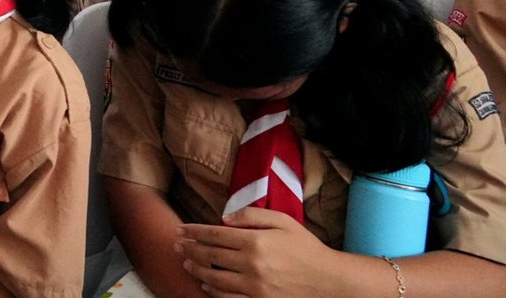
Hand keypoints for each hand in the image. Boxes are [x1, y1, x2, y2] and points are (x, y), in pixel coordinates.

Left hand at [175, 208, 345, 297]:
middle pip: (210, 256)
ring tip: (186, 264)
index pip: (214, 234)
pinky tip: (206, 285)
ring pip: (214, 279)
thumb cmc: (306, 248)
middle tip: (176, 245)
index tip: (180, 230)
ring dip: (196, 270)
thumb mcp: (282, 221)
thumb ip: (251, 215)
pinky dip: (213, 291)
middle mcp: (252, 264)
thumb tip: (223, 218)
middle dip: (189, 249)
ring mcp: (255, 286)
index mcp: (256, 241)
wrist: (329, 281)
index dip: (194, 232)